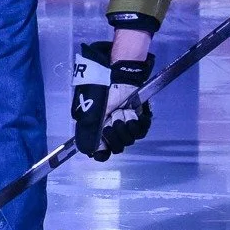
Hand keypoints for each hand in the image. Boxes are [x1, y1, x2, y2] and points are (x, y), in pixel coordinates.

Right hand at [70, 41, 153, 161]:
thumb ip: (87, 132)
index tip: (103, 147)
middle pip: (117, 147)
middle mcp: (112, 131)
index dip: (103, 153)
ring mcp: (127, 126)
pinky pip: (142, 130)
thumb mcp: (87, 111)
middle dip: (115, 135)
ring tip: (122, 113)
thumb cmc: (100, 92)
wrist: (117, 76)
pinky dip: (137, 123)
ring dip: (125, 127)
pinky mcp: (140, 119)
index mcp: (98, 131)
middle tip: (112, 120)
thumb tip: (87, 151)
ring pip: (130, 140)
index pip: (101, 153)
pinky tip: (132, 113)